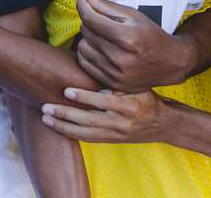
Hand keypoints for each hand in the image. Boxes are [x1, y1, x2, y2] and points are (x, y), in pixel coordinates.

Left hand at [41, 87, 167, 143]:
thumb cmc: (148, 98)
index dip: (84, 97)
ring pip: (85, 133)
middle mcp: (122, 123)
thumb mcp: (137, 86)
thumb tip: (91, 69)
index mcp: (130, 106)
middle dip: (65, 114)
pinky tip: (57, 128)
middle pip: (89, 121)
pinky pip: (89, 139)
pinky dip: (72, 134)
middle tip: (45, 107)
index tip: (66, 90)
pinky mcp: (112, 141)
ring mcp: (116, 134)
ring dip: (63, 126)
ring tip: (45, 118)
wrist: (164, 124)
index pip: (104, 101)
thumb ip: (116, 82)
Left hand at [76, 0, 192, 91]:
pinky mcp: (112, 84)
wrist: (170, 63)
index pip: (91, 19)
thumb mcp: (133, 15)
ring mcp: (116, 74)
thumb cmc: (150, 35)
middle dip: (90, 21)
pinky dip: (88, 53)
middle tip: (101, 20)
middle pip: (86, 32)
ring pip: (82, 47)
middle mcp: (121, 58)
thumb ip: (105, 4)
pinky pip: (85, 63)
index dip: (82, 5)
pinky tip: (99, 49)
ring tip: (102, 36)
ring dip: (87, 38)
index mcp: (128, 38)